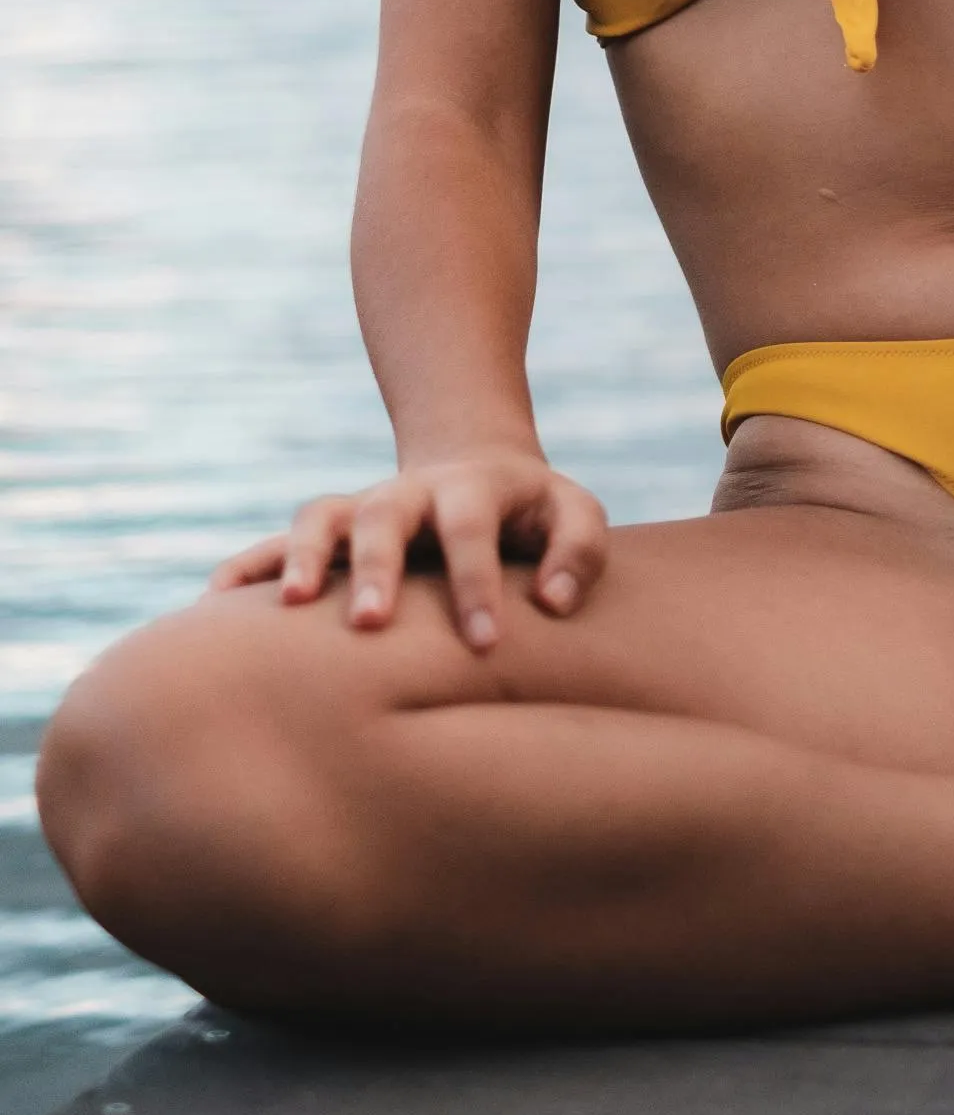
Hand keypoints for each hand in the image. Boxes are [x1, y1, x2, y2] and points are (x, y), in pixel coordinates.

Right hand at [209, 448, 609, 652]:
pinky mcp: (330, 531)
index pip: (472, 530)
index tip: (484, 643)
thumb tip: (552, 603)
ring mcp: (362, 508)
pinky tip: (214, 602)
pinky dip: (246, 565)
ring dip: (302, 556)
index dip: (477, 583)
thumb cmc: (533, 513)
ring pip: (321, 518)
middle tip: (371, 624)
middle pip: (384, 516)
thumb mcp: (574, 514)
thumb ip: (578, 552)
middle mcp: (409, 493)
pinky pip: (277, 541)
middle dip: (376, 567)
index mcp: (473, 489)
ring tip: (286, 605)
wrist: (475, 471)